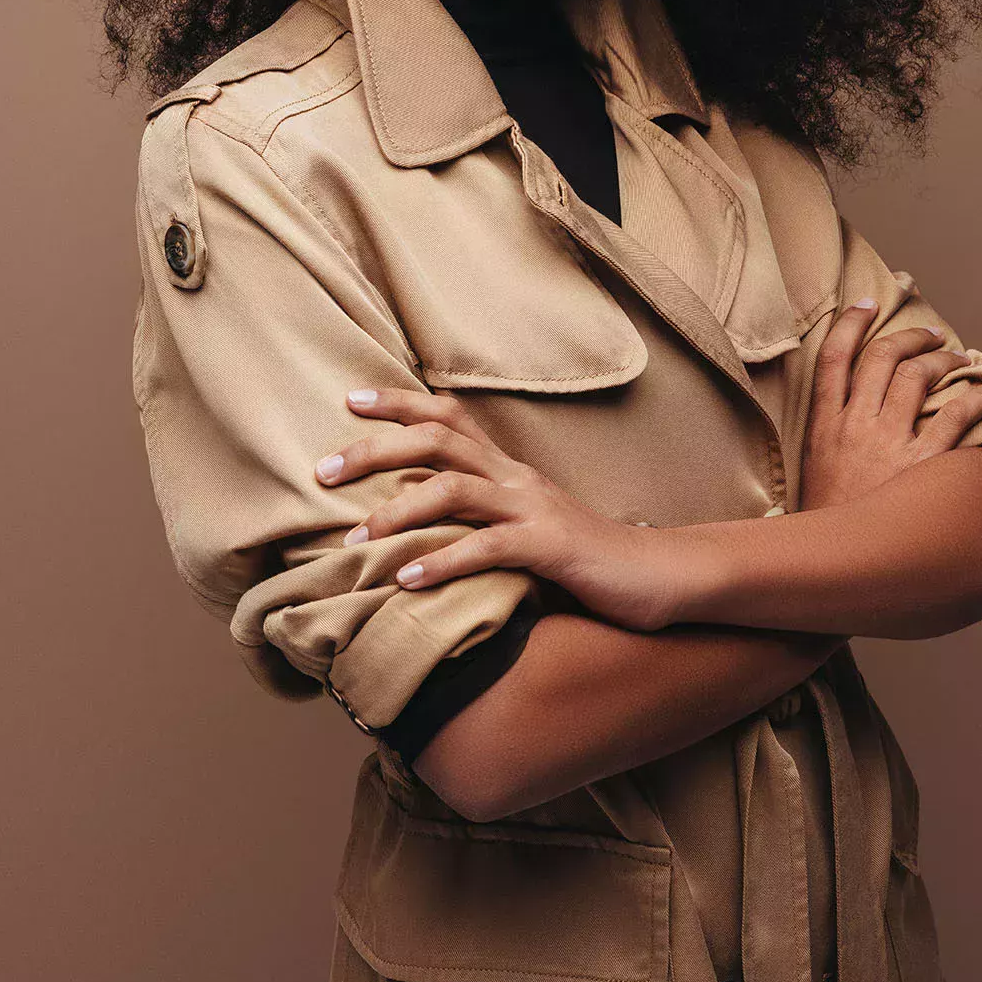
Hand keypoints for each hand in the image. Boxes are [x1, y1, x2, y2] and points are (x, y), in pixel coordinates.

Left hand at [314, 388, 685, 630]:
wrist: (661, 577)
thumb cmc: (585, 559)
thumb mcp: (523, 527)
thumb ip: (476, 515)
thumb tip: (414, 505)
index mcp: (508, 469)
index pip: (447, 417)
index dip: (398, 403)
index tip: (349, 400)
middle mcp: (517, 477)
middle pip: (437, 441)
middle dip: (374, 451)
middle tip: (320, 470)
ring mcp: (535, 509)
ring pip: (455, 491)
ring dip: (397, 512)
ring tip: (353, 539)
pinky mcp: (552, 549)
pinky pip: (489, 549)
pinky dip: (442, 562)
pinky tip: (405, 581)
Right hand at [800, 298, 981, 514]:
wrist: (836, 568)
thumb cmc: (830, 522)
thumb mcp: (815, 472)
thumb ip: (832, 437)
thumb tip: (854, 412)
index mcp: (824, 425)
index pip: (833, 358)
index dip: (849, 324)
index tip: (866, 304)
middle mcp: (855, 426)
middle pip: (881, 357)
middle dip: (908, 336)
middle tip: (930, 333)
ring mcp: (888, 444)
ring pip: (917, 377)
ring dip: (944, 359)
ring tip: (962, 358)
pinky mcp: (922, 466)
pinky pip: (955, 415)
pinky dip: (978, 395)